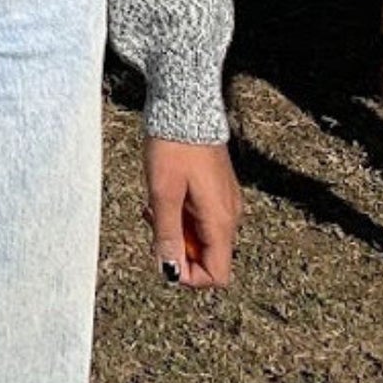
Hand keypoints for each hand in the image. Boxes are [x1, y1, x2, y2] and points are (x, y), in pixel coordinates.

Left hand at [143, 136, 240, 289]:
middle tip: (152, 221)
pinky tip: (163, 196)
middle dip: (177, 249)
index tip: (162, 255)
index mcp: (221, 221)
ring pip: (201, 237)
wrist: (186, 106)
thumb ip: (167, 234)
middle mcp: (230, 216)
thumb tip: (168, 270)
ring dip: (176, 231)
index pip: (217, 275)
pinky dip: (181, 215)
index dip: (189, 276)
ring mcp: (225, 202)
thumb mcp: (162, 192)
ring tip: (153, 205)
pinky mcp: (217, 190)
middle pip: (207, 256)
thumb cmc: (173, 146)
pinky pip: (201, 218)